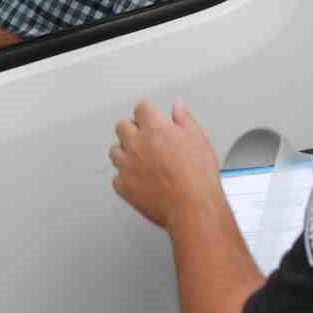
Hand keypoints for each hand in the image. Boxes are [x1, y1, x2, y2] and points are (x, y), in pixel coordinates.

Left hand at [110, 101, 222, 230]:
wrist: (193, 206)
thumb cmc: (197, 175)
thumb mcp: (198, 138)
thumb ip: (183, 119)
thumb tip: (177, 107)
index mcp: (154, 128)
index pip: (140, 108)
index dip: (148, 112)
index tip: (151, 117)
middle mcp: (136, 144)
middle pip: (122, 126)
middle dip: (132, 129)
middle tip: (146, 138)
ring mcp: (127, 166)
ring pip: (115, 151)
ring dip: (125, 152)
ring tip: (141, 159)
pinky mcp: (124, 187)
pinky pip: (116, 178)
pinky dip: (125, 177)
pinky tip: (138, 179)